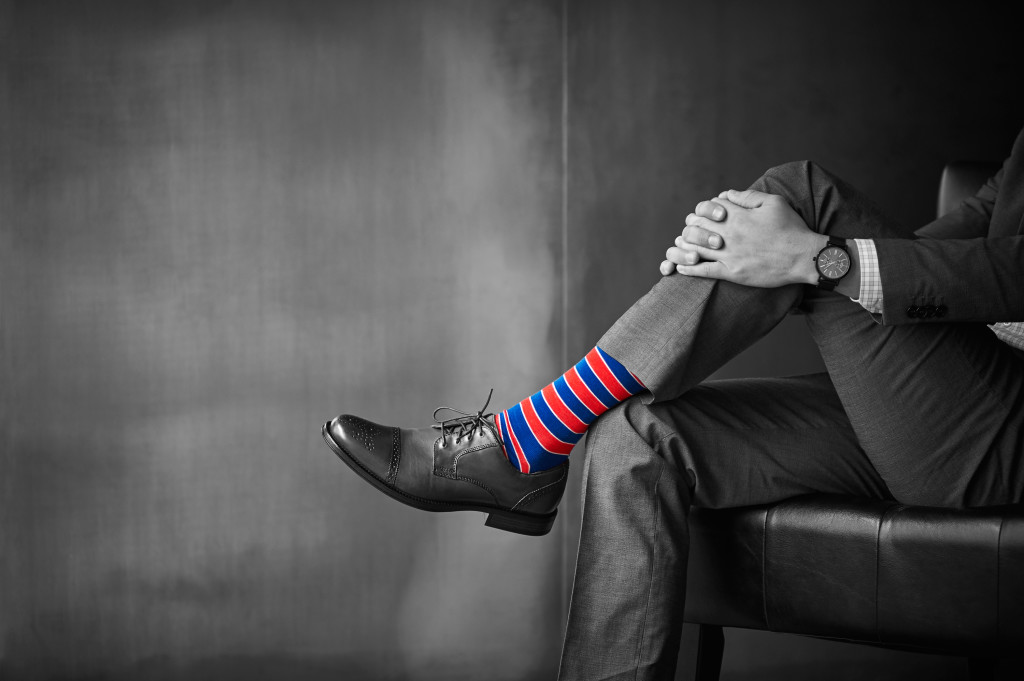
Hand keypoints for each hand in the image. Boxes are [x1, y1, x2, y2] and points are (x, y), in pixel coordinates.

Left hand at [662, 189, 824, 287]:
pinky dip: (689, 268)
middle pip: (696, 226)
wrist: (804, 256)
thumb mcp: (773, 203)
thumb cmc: (792, 228)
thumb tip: (726, 194)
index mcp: (738, 216)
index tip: (704, 215)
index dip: (703, 210)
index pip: (707, 208)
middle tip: (691, 229)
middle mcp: (730, 234)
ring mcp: (729, 255)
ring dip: (685, 245)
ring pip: (695, 248)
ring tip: (680, 245)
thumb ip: (747, 197)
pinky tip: (681, 266)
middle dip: (691, 226)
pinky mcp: (732, 273)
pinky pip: (703, 271)